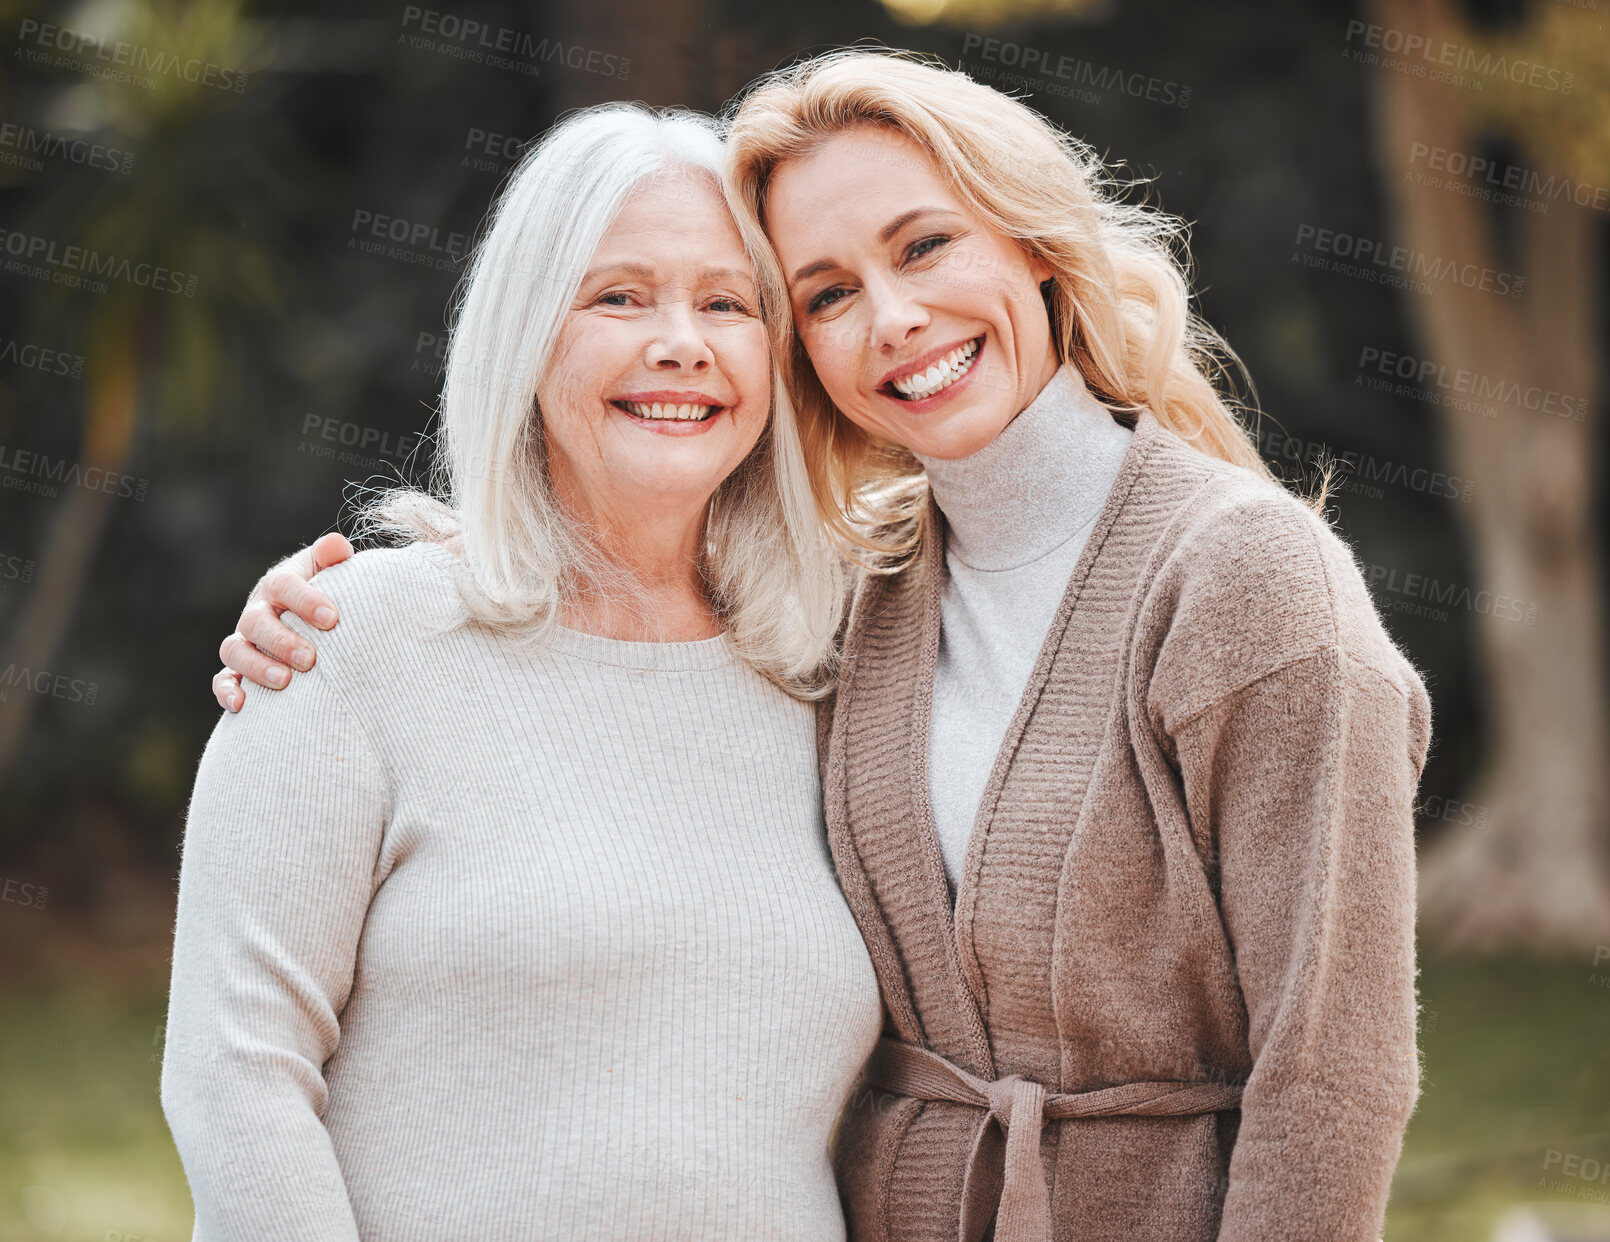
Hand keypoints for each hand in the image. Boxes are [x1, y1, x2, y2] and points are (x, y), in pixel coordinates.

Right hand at [213, 532, 353, 711]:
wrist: (316, 620)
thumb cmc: (329, 594)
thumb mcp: (332, 572)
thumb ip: (333, 557)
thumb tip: (338, 547)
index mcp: (280, 585)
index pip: (284, 586)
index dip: (305, 601)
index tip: (332, 619)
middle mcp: (257, 611)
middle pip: (256, 621)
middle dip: (282, 641)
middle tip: (310, 659)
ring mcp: (245, 641)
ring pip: (235, 650)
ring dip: (257, 666)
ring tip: (285, 682)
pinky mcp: (239, 669)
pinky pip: (223, 679)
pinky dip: (227, 690)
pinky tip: (241, 705)